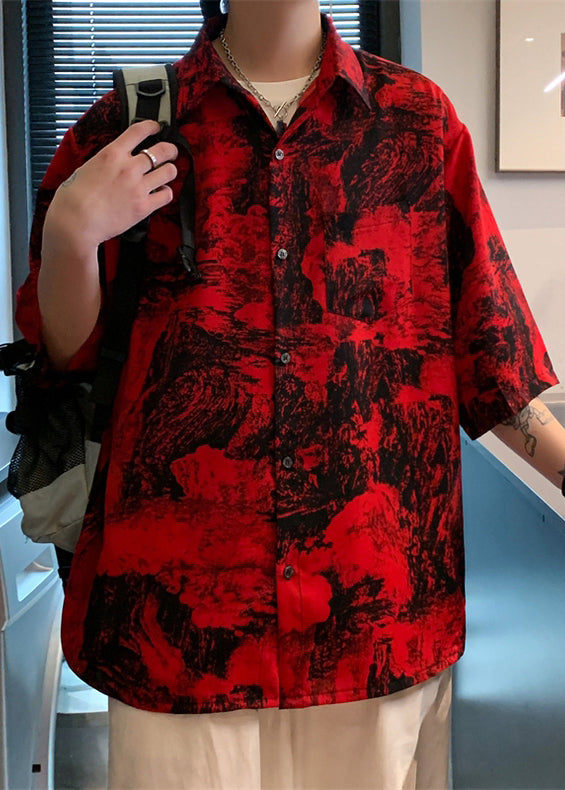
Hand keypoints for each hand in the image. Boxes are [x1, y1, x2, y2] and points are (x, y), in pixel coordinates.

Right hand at [44, 120, 178, 255]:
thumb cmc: (74, 197)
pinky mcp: (143, 206)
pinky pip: (166, 195)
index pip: (139, 130)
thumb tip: (116, 161)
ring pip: (169, 172)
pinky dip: (166, 193)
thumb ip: (107, 162)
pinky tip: (160, 193)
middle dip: (170, 150)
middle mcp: (129, 168)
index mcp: (112, 154)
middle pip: (162, 150)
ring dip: (170, 171)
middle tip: (171, 152)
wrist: (76, 220)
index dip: (152, 126)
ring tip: (167, 173)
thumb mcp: (88, 167)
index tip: (157, 127)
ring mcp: (138, 187)